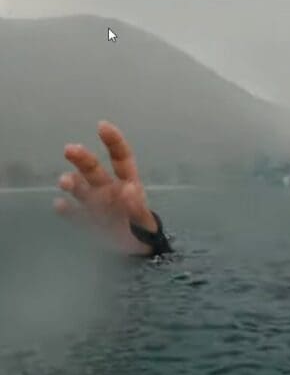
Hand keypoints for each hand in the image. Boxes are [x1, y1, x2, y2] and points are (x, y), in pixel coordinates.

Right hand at [54, 121, 157, 254]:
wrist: (135, 249)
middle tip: (69, 149)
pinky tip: (59, 205)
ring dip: (71, 182)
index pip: (121, 158)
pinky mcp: (85, 220)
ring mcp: (94, 204)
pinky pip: (73, 212)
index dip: (113, 141)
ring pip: (79, 188)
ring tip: (64, 181)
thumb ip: (137, 207)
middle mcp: (107, 189)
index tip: (102, 126)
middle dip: (82, 159)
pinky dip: (66, 209)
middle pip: (93, 170)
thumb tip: (128, 189)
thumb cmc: (142, 228)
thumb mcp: (145, 220)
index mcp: (127, 183)